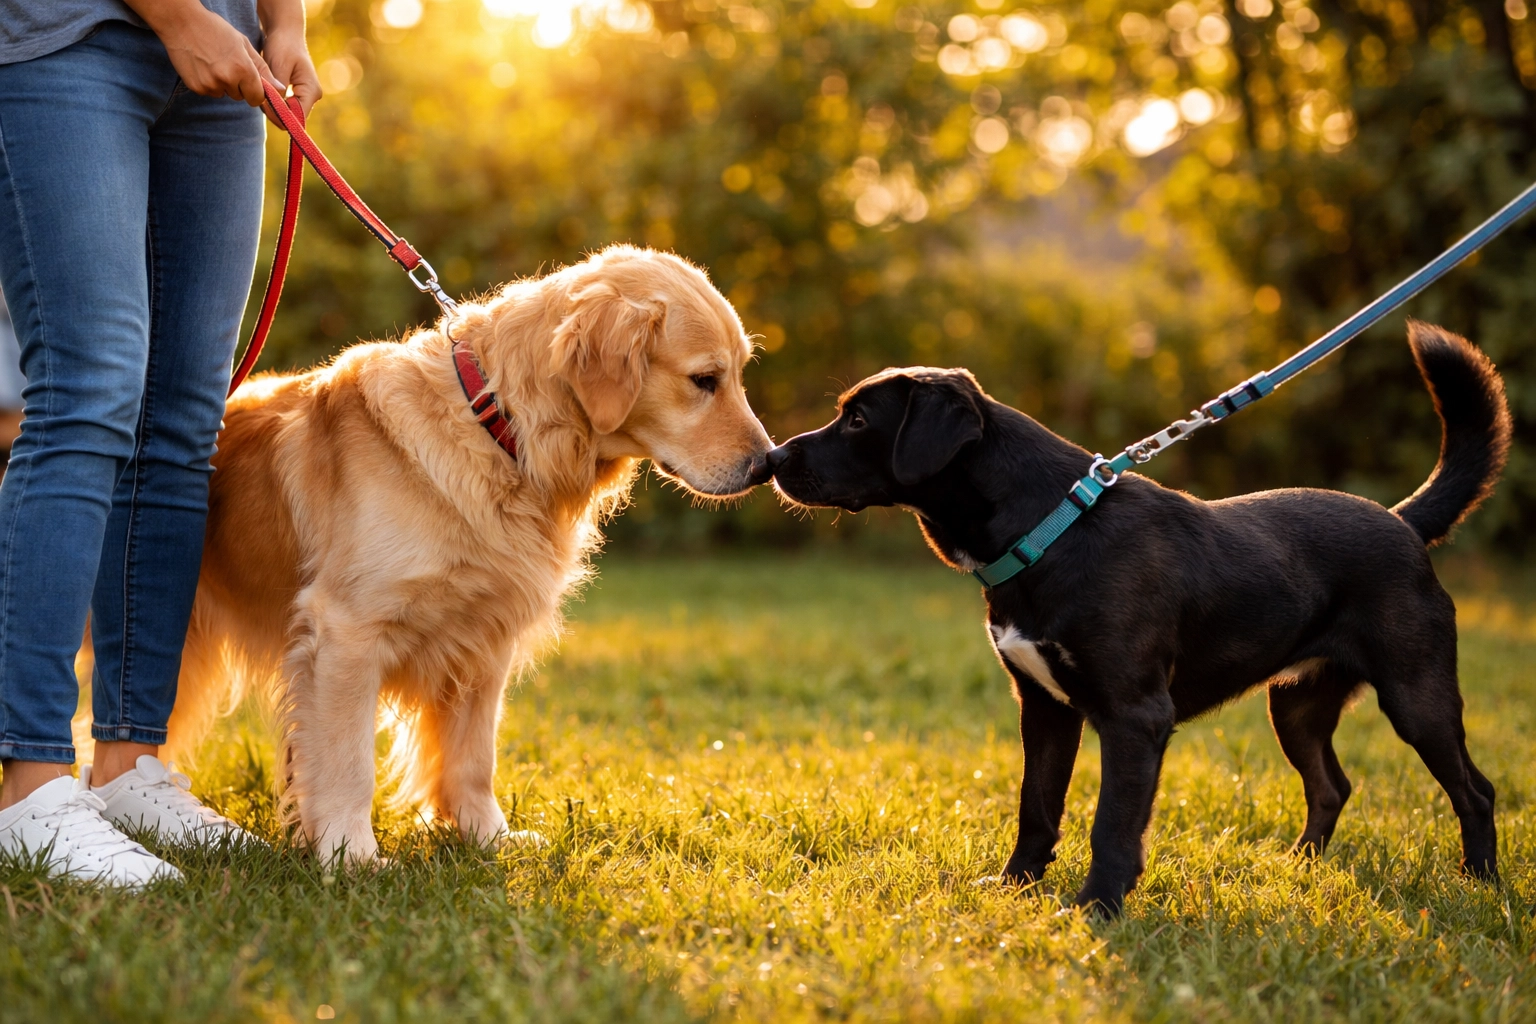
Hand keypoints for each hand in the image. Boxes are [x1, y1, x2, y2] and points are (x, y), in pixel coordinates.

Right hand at [153, 4, 273, 107]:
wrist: (181, 22)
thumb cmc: (216, 30)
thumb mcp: (244, 44)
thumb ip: (263, 69)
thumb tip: (281, 90)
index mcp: (243, 69)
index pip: (258, 98)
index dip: (256, 92)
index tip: (252, 84)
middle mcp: (227, 79)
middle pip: (241, 97)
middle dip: (239, 86)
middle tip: (229, 65)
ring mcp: (210, 85)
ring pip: (225, 94)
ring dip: (223, 85)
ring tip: (214, 63)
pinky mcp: (196, 87)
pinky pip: (210, 92)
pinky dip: (209, 83)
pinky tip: (203, 66)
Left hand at [262, 27, 322, 117]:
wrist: (285, 31)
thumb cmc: (283, 45)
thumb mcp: (279, 67)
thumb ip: (278, 91)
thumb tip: (277, 114)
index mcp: (311, 91)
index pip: (298, 116)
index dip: (280, 117)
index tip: (262, 107)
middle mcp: (312, 96)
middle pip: (293, 117)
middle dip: (275, 111)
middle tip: (256, 96)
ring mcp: (305, 95)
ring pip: (287, 112)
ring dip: (272, 106)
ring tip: (260, 91)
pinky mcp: (297, 93)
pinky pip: (284, 105)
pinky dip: (273, 101)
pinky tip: (263, 91)